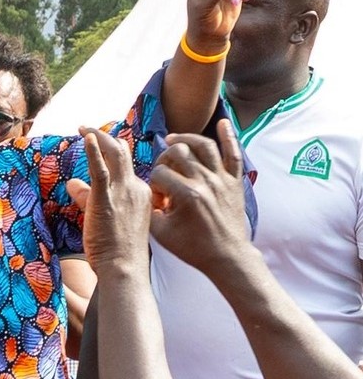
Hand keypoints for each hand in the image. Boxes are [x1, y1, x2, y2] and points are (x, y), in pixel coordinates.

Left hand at [63, 128, 149, 272]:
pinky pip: (99, 169)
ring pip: (115, 155)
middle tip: (89, 129)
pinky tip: (85, 137)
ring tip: (82, 127)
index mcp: (142, 194)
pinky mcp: (106, 198)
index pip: (128, 168)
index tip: (101, 146)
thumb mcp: (107, 220)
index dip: (113, 156)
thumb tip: (72, 183)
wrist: (124, 267)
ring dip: (98, 137)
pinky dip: (93, 150)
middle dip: (107, 138)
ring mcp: (123, 192)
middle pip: (124, 154)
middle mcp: (136, 188)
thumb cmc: (118, 250)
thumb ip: (88, 198)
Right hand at [147, 119, 253, 281]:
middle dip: (163, 159)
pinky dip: (229, 135)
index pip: (159, 173)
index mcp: (186, 194)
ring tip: (173, 140)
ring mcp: (222, 178)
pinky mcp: (234, 181)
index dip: (152, 183)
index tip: (156, 197)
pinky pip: (233, 153)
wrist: (227, 256)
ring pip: (203, 145)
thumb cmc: (193, 247)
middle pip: (178, 152)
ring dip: (186, 139)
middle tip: (162, 172)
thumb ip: (148, 211)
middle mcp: (205, 181)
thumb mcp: (161, 233)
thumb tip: (143, 194)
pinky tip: (221, 122)